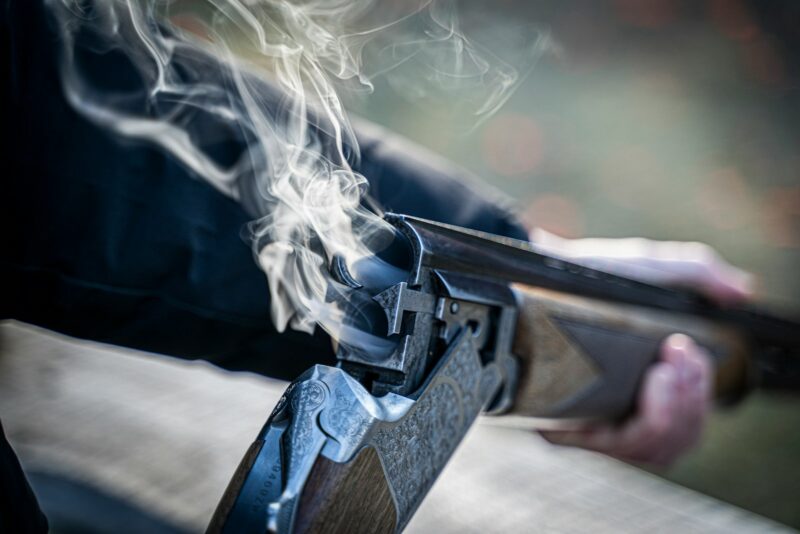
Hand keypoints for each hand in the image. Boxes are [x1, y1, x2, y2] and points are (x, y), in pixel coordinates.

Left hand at [531, 230, 753, 466]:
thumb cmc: (593, 274)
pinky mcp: (560, 423)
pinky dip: (643, 422)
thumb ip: (696, 273)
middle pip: (671, 443)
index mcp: (640, 392)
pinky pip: (608, 445)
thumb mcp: (648, 268)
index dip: (697, 399)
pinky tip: (651, 385)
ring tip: (666, 370)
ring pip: (649, 449)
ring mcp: (589, 422)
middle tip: (680, 353)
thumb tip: (742, 290)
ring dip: (673, 411)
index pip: (681, 426)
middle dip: (691, 401)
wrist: (540, 268)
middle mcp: (615, 414)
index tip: (689, 351)